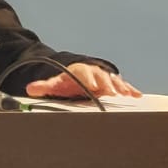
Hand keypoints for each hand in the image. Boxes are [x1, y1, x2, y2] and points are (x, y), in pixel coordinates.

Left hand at [24, 62, 141, 99]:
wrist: (79, 74)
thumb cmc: (68, 80)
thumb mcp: (56, 84)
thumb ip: (44, 86)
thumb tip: (30, 88)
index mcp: (80, 71)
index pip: (83, 74)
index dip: (86, 79)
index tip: (90, 85)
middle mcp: (94, 72)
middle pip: (101, 77)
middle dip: (107, 84)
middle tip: (112, 93)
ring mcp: (106, 77)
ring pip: (114, 80)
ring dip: (121, 87)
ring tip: (127, 95)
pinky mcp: (114, 83)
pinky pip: (124, 85)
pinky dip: (130, 89)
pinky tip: (137, 96)